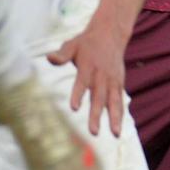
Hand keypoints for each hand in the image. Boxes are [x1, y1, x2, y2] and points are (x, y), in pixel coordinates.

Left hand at [47, 19, 126, 136]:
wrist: (110, 34)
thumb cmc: (86, 42)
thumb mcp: (71, 44)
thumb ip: (61, 54)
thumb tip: (49, 57)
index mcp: (89, 65)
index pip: (82, 82)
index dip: (78, 94)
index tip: (73, 108)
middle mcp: (102, 75)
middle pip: (99, 97)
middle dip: (96, 115)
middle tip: (93, 132)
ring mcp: (112, 80)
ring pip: (114, 101)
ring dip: (115, 118)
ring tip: (115, 134)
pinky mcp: (119, 83)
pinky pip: (120, 100)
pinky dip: (120, 114)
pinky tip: (118, 129)